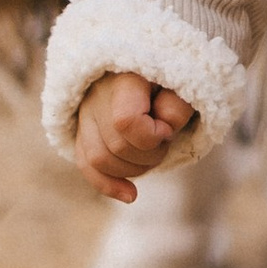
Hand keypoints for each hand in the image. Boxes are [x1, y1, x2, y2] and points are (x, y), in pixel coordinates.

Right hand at [73, 71, 197, 201]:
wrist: (153, 72)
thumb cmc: (171, 80)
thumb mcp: (184, 85)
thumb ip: (178, 105)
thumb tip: (161, 128)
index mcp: (122, 79)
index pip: (125, 122)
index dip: (152, 136)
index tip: (167, 130)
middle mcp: (98, 95)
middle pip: (115, 146)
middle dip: (149, 156)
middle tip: (165, 143)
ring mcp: (86, 113)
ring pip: (97, 159)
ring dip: (132, 170)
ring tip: (153, 156)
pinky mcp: (82, 130)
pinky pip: (85, 164)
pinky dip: (108, 184)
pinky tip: (130, 195)